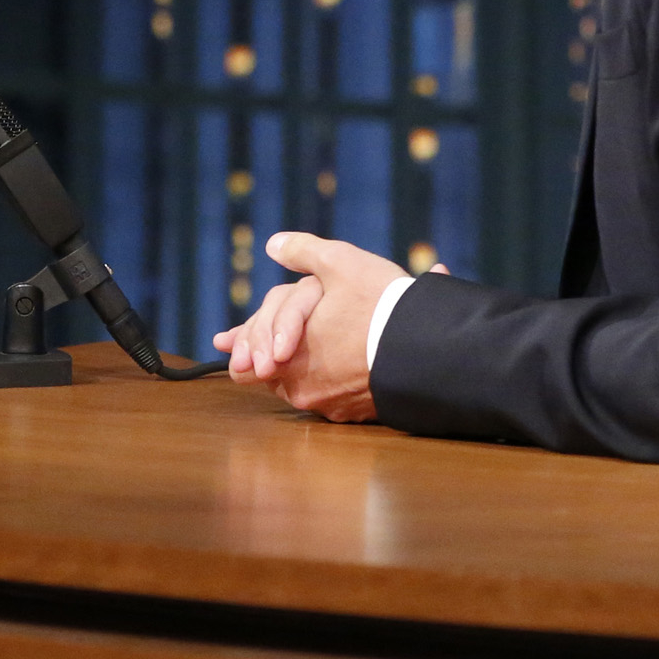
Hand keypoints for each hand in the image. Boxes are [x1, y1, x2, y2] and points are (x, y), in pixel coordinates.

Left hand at [212, 231, 407, 422]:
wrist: (433, 351)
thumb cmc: (382, 306)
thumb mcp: (340, 263)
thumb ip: (302, 252)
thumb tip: (274, 245)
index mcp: (288, 359)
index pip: (245, 365)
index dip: (240, 347)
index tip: (225, 341)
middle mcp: (304, 390)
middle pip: (274, 372)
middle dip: (273, 349)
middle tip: (265, 340)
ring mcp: (332, 406)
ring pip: (305, 382)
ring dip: (307, 360)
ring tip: (314, 338)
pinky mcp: (359, 414)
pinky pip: (337, 393)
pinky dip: (338, 373)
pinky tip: (349, 352)